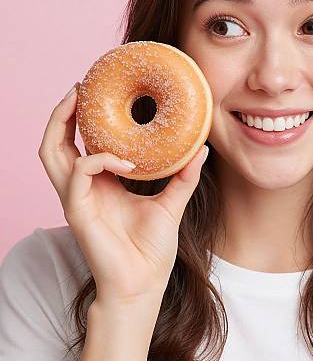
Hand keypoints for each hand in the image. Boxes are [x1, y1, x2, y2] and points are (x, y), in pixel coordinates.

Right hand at [38, 82, 208, 305]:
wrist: (143, 283)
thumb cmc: (152, 248)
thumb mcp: (172, 203)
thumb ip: (184, 175)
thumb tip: (201, 148)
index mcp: (102, 183)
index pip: (81, 144)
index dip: (82, 119)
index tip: (96, 93)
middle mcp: (84, 187)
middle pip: (55, 143)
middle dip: (61, 113)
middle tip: (78, 88)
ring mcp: (77, 198)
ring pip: (51, 153)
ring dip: (61, 124)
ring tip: (78, 100)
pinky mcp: (77, 211)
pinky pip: (79, 172)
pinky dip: (99, 158)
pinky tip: (125, 161)